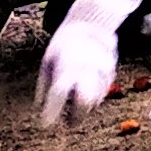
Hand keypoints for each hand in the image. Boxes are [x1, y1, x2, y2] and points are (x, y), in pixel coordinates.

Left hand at [37, 8, 117, 127]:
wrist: (91, 24)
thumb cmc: (64, 45)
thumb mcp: (47, 61)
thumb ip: (44, 86)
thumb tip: (39, 107)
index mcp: (66, 66)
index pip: (58, 94)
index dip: (51, 112)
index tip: (45, 125)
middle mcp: (85, 70)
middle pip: (83, 102)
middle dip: (76, 117)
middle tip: (68, 123)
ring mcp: (101, 71)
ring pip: (94, 101)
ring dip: (84, 108)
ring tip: (75, 103)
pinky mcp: (111, 73)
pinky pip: (102, 94)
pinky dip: (93, 98)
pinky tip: (86, 90)